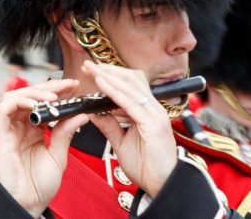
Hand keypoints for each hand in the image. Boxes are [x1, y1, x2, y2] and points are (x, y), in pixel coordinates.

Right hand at [0, 80, 88, 217]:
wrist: (28, 203)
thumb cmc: (39, 184)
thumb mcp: (59, 154)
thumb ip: (66, 133)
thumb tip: (80, 114)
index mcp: (34, 129)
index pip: (43, 101)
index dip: (58, 91)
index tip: (74, 86)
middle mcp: (21, 126)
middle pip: (30, 95)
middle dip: (49, 86)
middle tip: (67, 85)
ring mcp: (10, 129)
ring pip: (15, 96)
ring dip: (35, 92)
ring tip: (53, 97)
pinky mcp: (1, 135)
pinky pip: (4, 109)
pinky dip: (19, 101)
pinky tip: (36, 104)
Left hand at [82, 61, 177, 196]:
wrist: (162, 184)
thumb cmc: (147, 166)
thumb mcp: (121, 143)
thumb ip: (110, 126)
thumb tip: (94, 112)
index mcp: (148, 111)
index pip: (131, 84)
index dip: (112, 74)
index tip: (93, 70)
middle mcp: (154, 109)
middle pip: (132, 79)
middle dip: (108, 70)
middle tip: (88, 65)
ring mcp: (155, 114)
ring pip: (131, 86)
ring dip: (109, 76)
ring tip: (91, 70)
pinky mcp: (153, 124)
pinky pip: (131, 103)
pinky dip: (115, 91)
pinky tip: (101, 84)